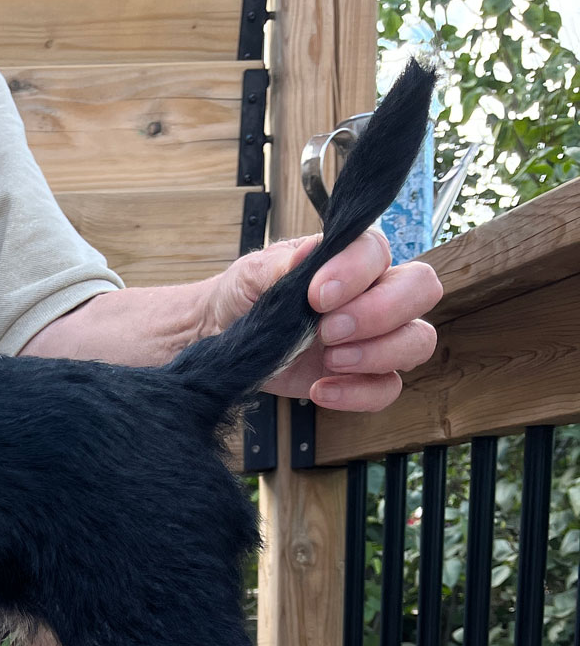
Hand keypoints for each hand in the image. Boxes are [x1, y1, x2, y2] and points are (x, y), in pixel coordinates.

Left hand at [207, 228, 441, 411]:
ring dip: (379, 353)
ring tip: (330, 359)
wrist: (224, 335)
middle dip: (381, 312)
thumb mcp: (250, 276)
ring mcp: (376, 336)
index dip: (355, 272)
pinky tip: (320, 390)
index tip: (316, 296)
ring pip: (418, 340)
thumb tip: (309, 252)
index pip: (377, 252)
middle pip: (421, 289)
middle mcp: (375, 292)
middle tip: (329, 331)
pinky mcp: (363, 375)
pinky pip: (388, 388)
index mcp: (351, 257)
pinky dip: (359, 393)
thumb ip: (279, 266)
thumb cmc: (246, 295)